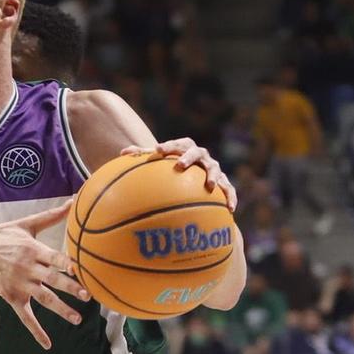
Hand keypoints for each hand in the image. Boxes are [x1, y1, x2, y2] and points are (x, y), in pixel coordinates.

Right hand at [0, 205, 89, 349]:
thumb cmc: (2, 235)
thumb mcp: (26, 224)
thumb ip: (52, 216)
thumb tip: (73, 200)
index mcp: (33, 249)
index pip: (54, 258)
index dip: (67, 264)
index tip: (82, 270)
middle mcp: (27, 268)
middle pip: (52, 280)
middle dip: (70, 288)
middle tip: (87, 296)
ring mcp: (19, 284)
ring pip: (43, 299)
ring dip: (61, 309)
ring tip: (77, 319)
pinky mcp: (11, 297)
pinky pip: (25, 317)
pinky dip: (36, 332)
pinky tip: (47, 344)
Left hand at [121, 138, 237, 210]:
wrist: (197, 173)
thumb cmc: (172, 166)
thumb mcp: (159, 161)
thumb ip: (143, 156)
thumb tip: (121, 154)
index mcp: (184, 147)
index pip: (176, 144)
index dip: (168, 146)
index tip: (158, 150)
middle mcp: (201, 156)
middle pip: (196, 153)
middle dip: (188, 157)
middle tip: (180, 165)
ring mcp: (213, 168)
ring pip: (215, 170)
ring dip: (213, 176)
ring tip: (210, 186)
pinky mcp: (223, 182)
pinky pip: (229, 189)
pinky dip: (231, 197)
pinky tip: (231, 209)